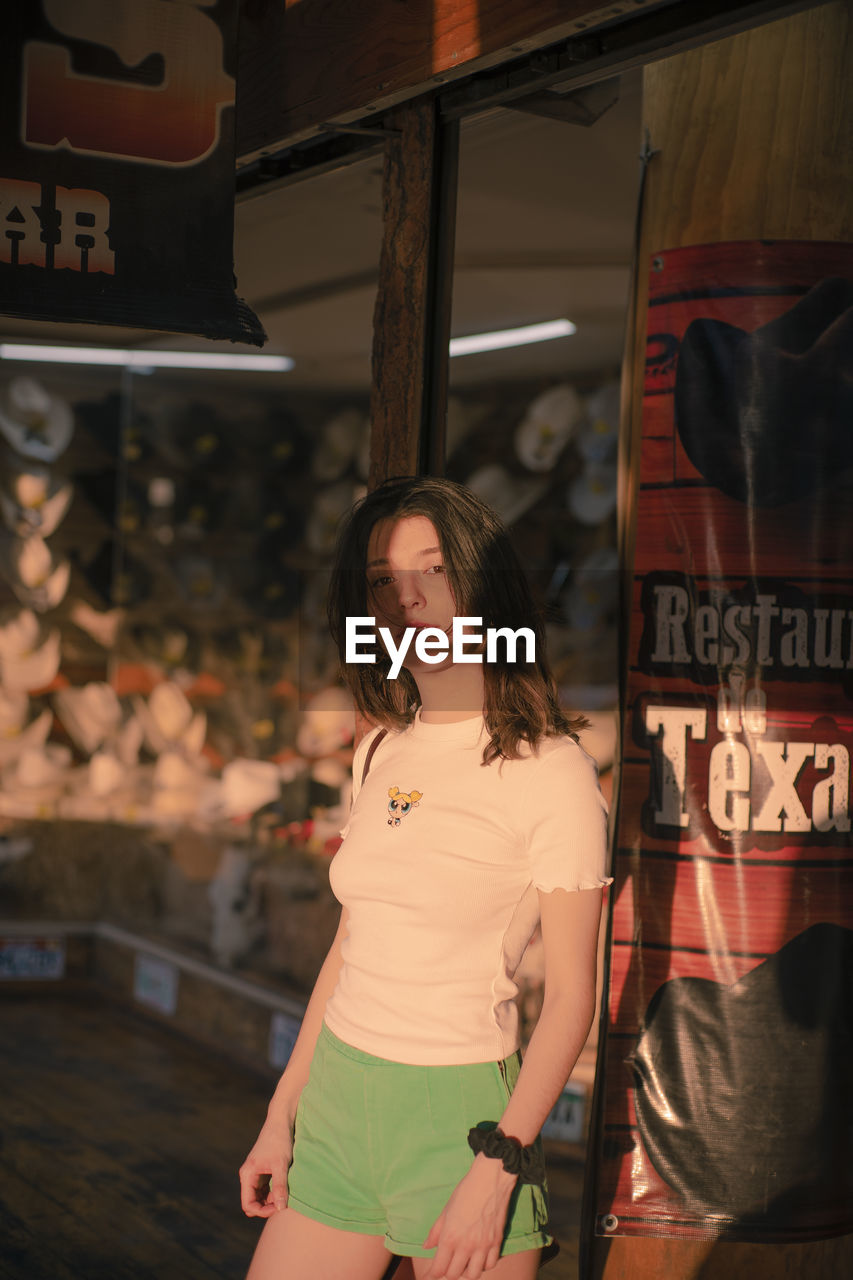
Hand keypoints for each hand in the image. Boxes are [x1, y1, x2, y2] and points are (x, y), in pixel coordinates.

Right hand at [239, 1114, 293, 1217]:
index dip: (262, 1211)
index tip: (278, 1207)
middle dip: (267, 1207)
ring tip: (286, 1193)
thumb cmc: (280, 1140)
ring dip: (272, 1200)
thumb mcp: (281, 1164)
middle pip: (253, 1203)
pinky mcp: (264, 1172)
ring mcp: (256, 1175)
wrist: (281, 1121)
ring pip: (260, 1197)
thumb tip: (280, 1209)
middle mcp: (249, 1176)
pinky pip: (266, 1190)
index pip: (248, 1204)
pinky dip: (274, 1192)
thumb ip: (280, 1186)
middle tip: (283, 1202)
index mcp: (248, 1175)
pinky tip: (285, 1187)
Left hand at [422, 1154, 517, 1278]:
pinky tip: (479, 1257)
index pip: (439, 1268)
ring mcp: (483, 1246)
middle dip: (447, 1272)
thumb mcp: (446, 1210)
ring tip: (463, 1262)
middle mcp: (466, 1246)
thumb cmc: (465, 1191)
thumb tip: (426, 1247)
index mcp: (450, 1238)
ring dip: (466, 1271)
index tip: (429, 1276)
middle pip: (454, 1274)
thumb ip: (435, 1231)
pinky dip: (483, 1265)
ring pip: (473, 1274)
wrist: (490, 1179)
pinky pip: (490, 1264)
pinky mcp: (496, 1242)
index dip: (432, 1275)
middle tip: (446, 1264)